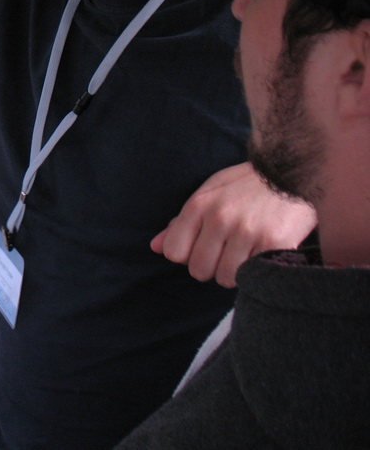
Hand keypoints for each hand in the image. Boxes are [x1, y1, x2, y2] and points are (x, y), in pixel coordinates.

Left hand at [151, 161, 316, 287]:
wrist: (293, 171)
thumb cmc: (246, 185)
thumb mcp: (209, 193)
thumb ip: (181, 222)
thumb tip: (156, 247)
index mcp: (199, 205)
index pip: (174, 252)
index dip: (187, 255)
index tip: (202, 247)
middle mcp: (220, 218)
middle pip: (199, 270)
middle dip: (212, 266)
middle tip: (228, 251)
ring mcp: (247, 231)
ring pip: (225, 278)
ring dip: (235, 271)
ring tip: (246, 251)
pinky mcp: (274, 243)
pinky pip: (252, 277)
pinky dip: (255, 271)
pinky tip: (261, 253)